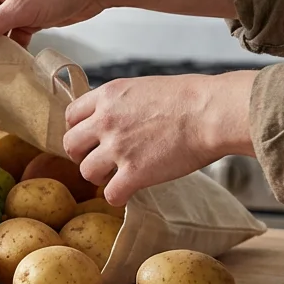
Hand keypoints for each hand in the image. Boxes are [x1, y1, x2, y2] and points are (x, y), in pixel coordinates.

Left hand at [62, 71, 257, 205]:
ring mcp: (118, 148)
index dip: (78, 129)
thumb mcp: (144, 87)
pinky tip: (127, 192)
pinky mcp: (134, 172)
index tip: (90, 138)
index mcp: (108, 96)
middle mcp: (106, 121)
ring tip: (114, 176)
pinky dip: (117, 196)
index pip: (71, 116)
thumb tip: (114, 115)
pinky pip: (110, 194)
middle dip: (81, 155)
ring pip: (86, 171)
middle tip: (98, 159)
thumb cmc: (190, 98)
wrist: (213, 112)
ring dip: (98, 177)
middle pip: (71, 145)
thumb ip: (121, 103)